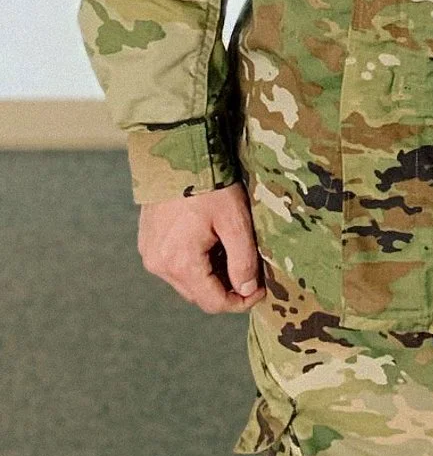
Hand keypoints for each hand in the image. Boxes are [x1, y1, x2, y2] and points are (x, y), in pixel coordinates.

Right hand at [137, 184, 263, 313]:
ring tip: (231, 250)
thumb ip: (243, 261)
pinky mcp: (148, 242)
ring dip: (211, 274)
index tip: (261, 289)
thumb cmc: (209, 185)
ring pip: (187, 280)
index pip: (214, 303)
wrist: (176, 152)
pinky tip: (211, 241)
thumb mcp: (236, 222)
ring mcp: (150, 254)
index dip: (240, 302)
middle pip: (199, 294)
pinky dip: (195, 262)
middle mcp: (160, 265)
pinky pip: (174, 264)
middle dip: (227, 287)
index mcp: (181, 264)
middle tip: (251, 269)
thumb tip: (247, 291)